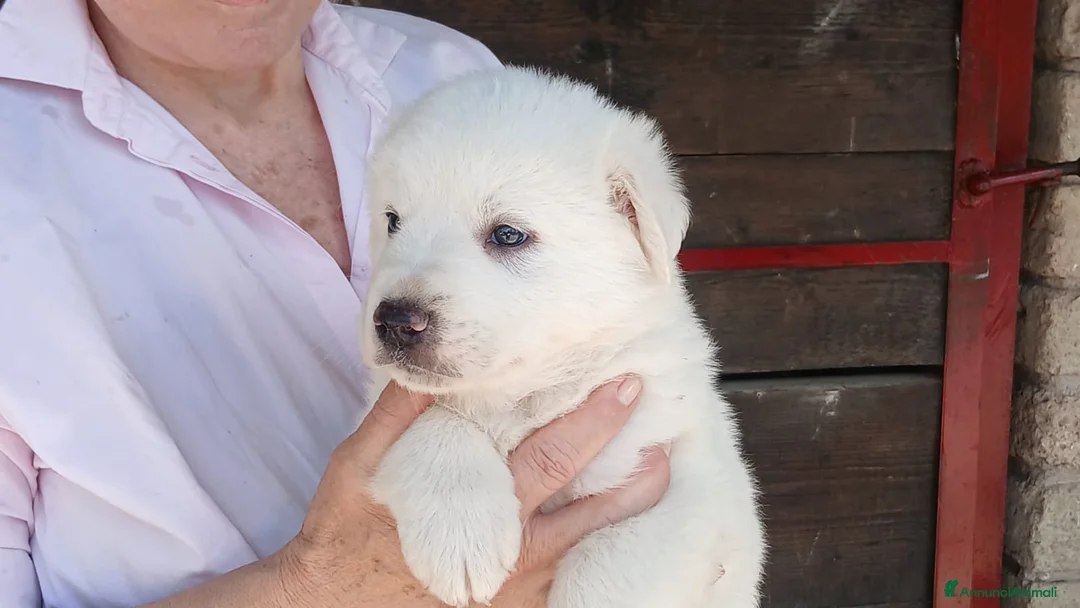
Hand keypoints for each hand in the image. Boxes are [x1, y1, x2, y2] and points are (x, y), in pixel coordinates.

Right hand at [280, 377, 670, 607]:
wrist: (331, 606)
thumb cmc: (344, 534)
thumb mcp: (356, 466)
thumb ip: (396, 416)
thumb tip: (431, 365)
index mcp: (480, 511)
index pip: (551, 458)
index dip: (592, 422)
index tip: (623, 387)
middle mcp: (511, 553)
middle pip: (588, 504)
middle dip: (628, 460)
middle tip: (658, 420)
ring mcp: (518, 588)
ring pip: (590, 545)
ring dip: (628, 506)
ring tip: (661, 468)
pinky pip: (569, 577)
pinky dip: (598, 545)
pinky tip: (618, 520)